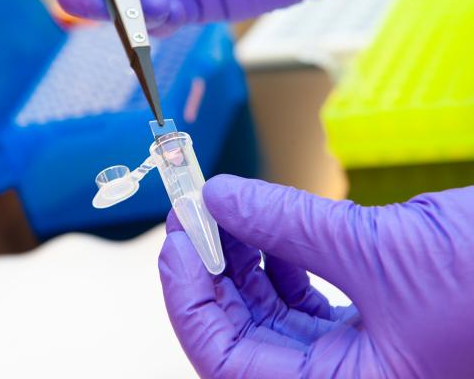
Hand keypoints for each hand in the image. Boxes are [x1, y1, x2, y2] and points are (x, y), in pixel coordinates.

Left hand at [159, 175, 473, 377]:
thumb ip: (289, 223)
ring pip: (267, 314)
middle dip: (210, 270)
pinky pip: (299, 299)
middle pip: (240, 333)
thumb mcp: (381, 249)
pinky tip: (268, 228)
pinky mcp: (369, 322)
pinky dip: (277, 260)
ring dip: (240, 260)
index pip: (223, 361)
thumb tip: (221, 197)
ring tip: (226, 211)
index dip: (187, 295)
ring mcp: (355, 358)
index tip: (175, 235)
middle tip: (193, 213)